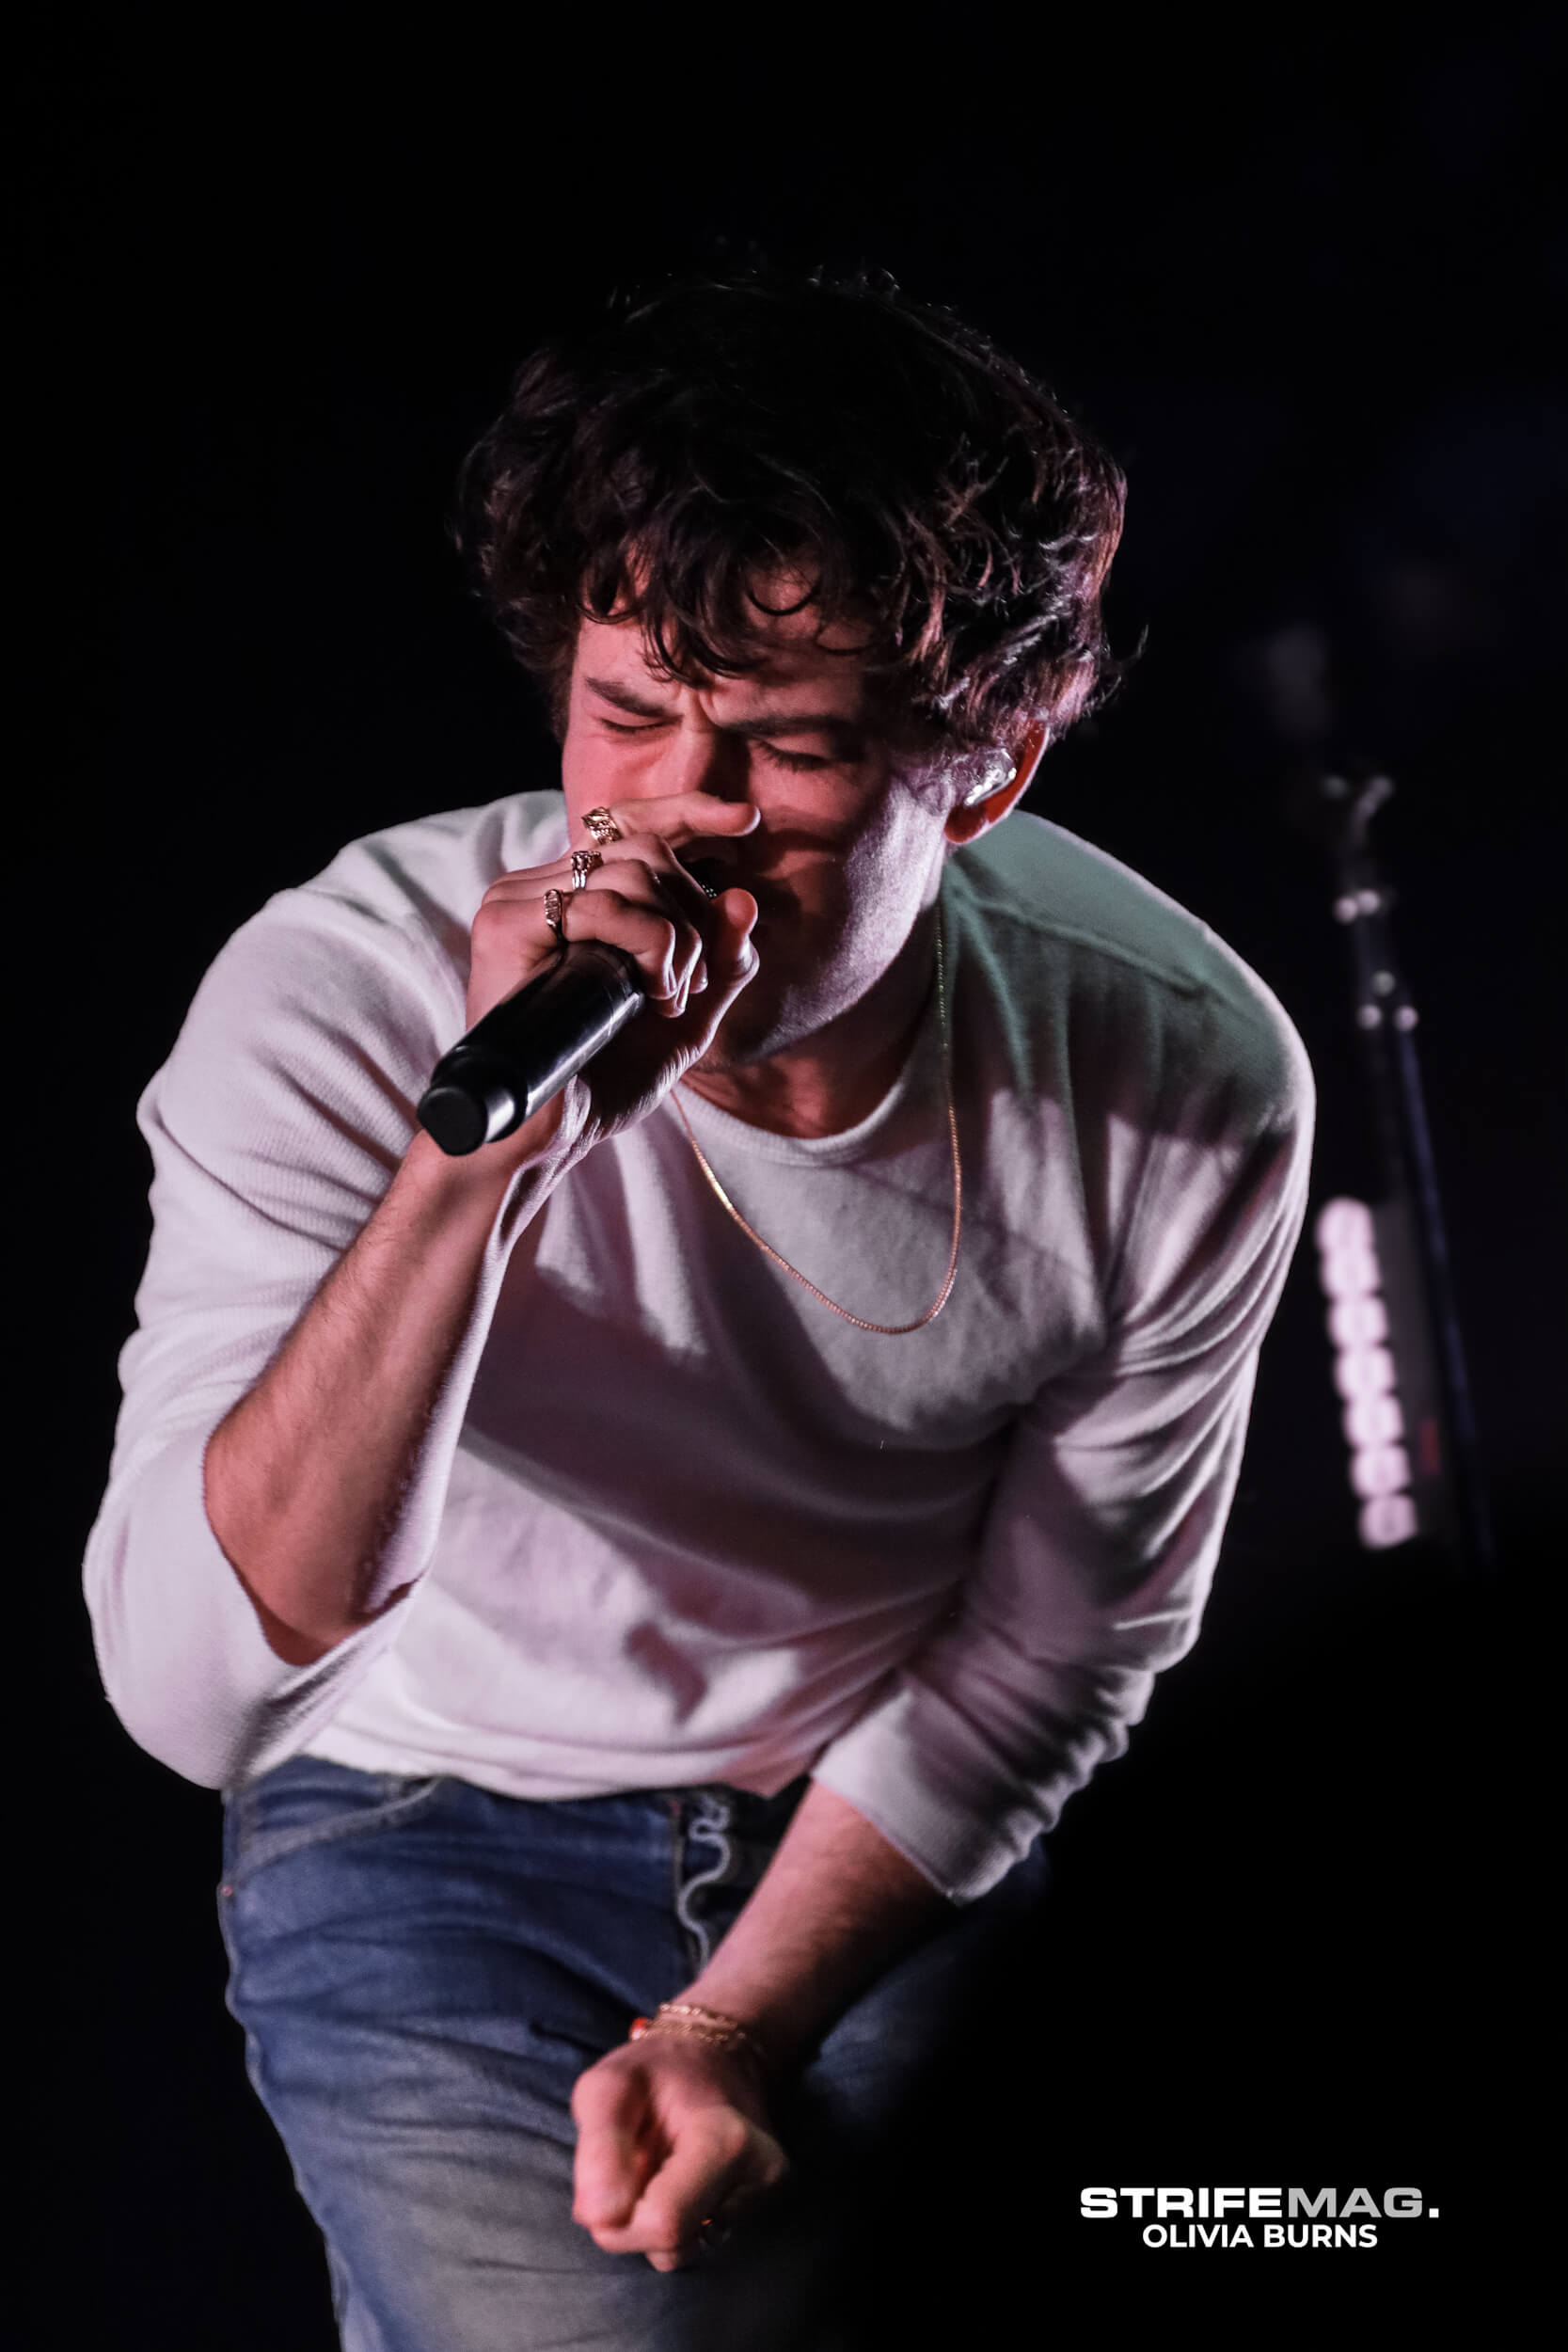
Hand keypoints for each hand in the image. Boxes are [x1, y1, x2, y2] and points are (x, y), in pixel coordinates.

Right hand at [464, 789, 761, 1154]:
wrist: (547, 1136)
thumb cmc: (605, 1080)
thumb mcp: (686, 1020)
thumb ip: (721, 964)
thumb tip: (743, 898)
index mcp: (576, 899)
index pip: (628, 822)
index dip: (689, 811)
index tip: (745, 823)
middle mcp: (544, 888)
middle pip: (645, 846)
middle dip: (693, 912)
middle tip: (689, 985)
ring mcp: (519, 901)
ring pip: (631, 870)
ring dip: (675, 940)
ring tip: (667, 1000)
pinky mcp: (507, 924)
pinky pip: (602, 903)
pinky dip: (648, 945)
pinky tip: (650, 995)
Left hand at [570, 2031, 789, 2271]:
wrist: (714, 2057)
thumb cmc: (653, 2071)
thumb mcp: (606, 2087)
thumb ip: (598, 2149)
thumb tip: (600, 2219)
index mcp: (726, 2139)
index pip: (663, 2224)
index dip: (620, 2216)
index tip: (615, 2174)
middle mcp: (760, 2174)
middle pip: (674, 2247)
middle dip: (634, 2219)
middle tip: (637, 2164)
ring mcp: (765, 2193)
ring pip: (684, 2250)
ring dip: (653, 2221)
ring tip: (660, 2169)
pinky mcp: (762, 2205)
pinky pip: (698, 2240)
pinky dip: (676, 2218)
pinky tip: (679, 2180)